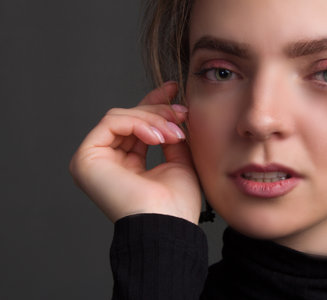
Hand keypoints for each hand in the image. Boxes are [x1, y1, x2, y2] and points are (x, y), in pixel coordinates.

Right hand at [69, 82, 201, 223]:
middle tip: (182, 112)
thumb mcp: (179, 162)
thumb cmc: (176, 203)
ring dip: (153, 119)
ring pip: (121, 117)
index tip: (173, 89)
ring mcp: (94, 160)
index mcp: (127, 165)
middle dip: (158, 110)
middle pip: (128, 118)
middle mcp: (108, 162)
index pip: (136, 126)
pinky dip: (138, 124)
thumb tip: (173, 113)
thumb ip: (171, 138)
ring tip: (174, 134)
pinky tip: (158, 138)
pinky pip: (112, 123)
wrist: (168, 226)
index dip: (153, 104)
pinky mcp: (86, 158)